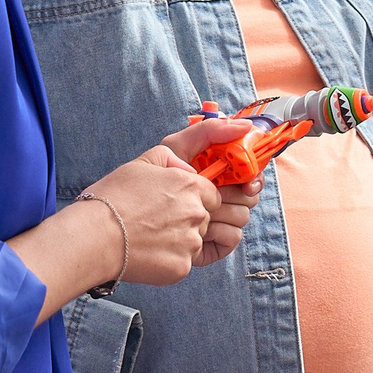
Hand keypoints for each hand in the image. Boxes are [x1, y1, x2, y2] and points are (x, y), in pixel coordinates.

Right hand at [85, 147, 220, 285]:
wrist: (94, 237)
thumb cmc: (111, 200)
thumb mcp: (138, 165)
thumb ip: (168, 159)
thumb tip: (186, 168)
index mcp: (189, 186)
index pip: (211, 195)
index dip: (193, 201)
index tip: (173, 207)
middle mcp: (196, 212)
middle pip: (204, 220)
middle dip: (186, 222)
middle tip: (155, 224)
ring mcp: (191, 241)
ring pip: (193, 242)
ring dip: (177, 243)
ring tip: (148, 240)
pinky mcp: (182, 266)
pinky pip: (182, 263)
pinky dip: (167, 262)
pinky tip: (146, 255)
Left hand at [158, 118, 263, 264]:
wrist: (120, 222)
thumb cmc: (145, 182)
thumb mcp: (175, 147)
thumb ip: (207, 131)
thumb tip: (246, 125)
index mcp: (215, 177)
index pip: (249, 171)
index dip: (253, 171)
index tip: (247, 176)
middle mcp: (219, 200)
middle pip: (250, 194)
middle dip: (238, 191)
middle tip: (217, 190)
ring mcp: (217, 224)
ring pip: (242, 215)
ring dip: (223, 212)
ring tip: (196, 211)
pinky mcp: (212, 247)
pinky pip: (232, 237)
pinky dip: (219, 233)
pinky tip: (200, 231)